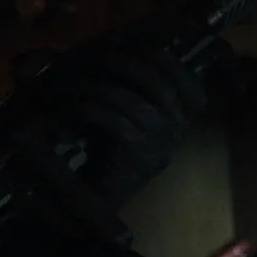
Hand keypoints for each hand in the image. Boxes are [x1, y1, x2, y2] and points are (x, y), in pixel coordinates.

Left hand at [44, 41, 206, 204]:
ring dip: (92, 87)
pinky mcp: (135, 155)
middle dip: (129, 65)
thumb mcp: (122, 124)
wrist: (95, 208)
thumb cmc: (105, 163)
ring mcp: (157, 145)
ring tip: (67, 86)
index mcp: (177, 126)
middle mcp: (174, 135)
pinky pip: (110, 119)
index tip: (148, 48)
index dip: (171, 65)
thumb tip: (102, 53)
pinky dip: (83, 108)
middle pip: (159, 86)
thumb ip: (123, 95)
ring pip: (127, 101)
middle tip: (102, 60)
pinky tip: (64, 108)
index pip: (192, 90)